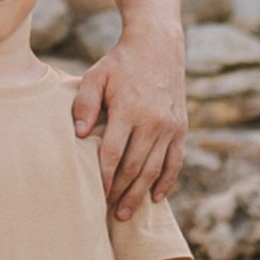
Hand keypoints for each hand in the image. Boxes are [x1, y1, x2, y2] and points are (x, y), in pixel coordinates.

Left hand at [74, 23, 187, 220]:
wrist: (158, 47)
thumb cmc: (120, 63)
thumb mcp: (96, 76)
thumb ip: (85, 104)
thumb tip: (78, 134)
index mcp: (129, 110)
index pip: (113, 153)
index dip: (103, 177)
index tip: (94, 194)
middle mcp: (152, 122)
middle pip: (135, 167)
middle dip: (121, 192)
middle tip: (109, 212)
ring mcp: (169, 127)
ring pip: (155, 169)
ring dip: (140, 194)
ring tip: (127, 212)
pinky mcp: (180, 128)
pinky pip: (175, 162)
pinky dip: (166, 182)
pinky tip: (155, 198)